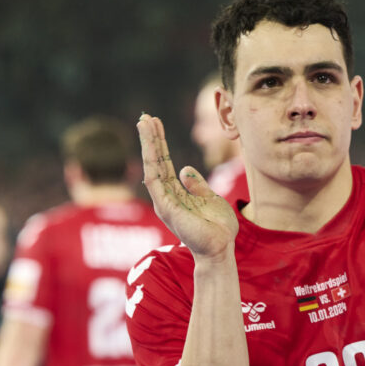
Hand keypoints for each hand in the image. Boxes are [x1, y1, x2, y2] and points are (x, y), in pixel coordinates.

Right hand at [137, 114, 238, 260]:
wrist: (220, 249)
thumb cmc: (217, 228)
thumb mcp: (210, 198)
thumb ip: (197, 185)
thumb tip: (185, 169)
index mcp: (176, 193)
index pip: (164, 163)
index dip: (159, 142)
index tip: (155, 123)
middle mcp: (166, 196)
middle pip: (155, 161)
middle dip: (150, 138)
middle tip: (144, 117)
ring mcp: (164, 202)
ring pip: (151, 167)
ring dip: (148, 145)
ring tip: (144, 123)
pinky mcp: (166, 208)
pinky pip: (155, 181)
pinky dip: (151, 163)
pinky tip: (149, 146)